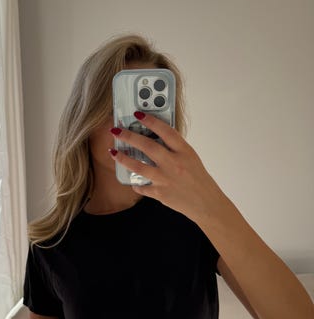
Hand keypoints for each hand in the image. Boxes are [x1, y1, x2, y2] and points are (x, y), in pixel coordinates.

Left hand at [109, 112, 227, 224]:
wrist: (206, 203)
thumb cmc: (199, 179)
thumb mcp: (190, 158)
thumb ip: (174, 149)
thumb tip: (155, 140)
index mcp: (184, 151)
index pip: (165, 131)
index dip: (150, 121)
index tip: (138, 114)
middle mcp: (174, 163)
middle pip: (147, 146)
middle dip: (129, 136)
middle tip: (116, 131)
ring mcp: (166, 179)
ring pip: (138, 166)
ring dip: (123, 158)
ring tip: (113, 152)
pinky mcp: (160, 193)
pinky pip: (142, 187)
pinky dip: (136, 184)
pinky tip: (132, 182)